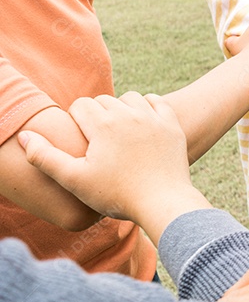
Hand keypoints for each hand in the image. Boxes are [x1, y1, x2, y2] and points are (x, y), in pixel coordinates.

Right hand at [19, 92, 210, 243]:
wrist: (163, 202)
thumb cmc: (117, 194)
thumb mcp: (74, 180)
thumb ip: (45, 157)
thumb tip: (24, 136)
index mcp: (102, 124)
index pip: (81, 105)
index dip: (76, 120)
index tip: (81, 139)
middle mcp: (128, 114)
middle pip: (103, 101)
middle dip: (96, 115)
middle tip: (97, 139)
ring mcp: (153, 118)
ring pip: (129, 98)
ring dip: (121, 108)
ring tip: (117, 130)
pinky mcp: (171, 125)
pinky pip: (156, 102)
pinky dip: (147, 107)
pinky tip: (141, 123)